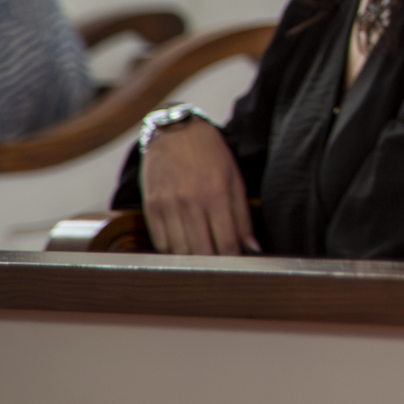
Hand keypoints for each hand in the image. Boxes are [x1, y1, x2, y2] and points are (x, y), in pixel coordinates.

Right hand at [141, 121, 258, 255]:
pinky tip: (183, 250)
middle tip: (222, 271)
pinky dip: (172, 251)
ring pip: (179, 251)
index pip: (226, 242)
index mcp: (216, 195)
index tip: (239, 268)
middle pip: (201, 251)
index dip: (233, 261)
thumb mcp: (235, 178)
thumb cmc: (210, 154)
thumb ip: (242, 215)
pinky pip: (160, 242)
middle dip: (213, 266)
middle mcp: (190, 202)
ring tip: (203, 264)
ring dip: (191, 261)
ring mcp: (167, 206)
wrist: (174, 132)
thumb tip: (252, 247)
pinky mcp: (150, 207)